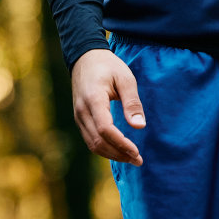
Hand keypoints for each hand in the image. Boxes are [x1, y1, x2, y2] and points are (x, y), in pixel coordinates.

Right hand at [70, 48, 144, 164]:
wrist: (85, 58)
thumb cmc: (108, 66)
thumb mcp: (125, 78)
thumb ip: (132, 102)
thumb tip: (139, 126)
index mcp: (93, 99)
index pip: (105, 129)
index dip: (121, 143)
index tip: (137, 152)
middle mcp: (82, 110)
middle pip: (98, 141)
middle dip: (118, 154)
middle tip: (138, 160)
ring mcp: (78, 115)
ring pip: (92, 144)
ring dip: (112, 154)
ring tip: (131, 158)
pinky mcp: (79, 118)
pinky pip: (89, 139)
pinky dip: (104, 148)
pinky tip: (118, 150)